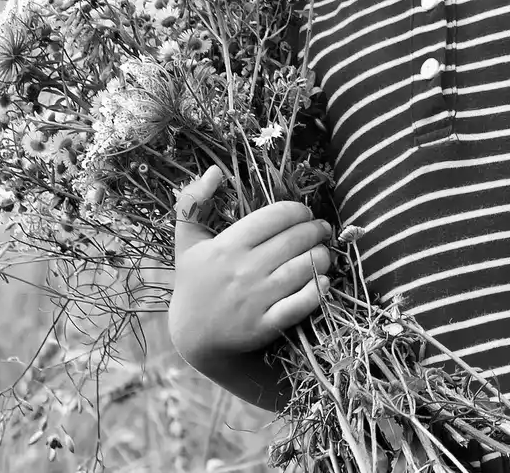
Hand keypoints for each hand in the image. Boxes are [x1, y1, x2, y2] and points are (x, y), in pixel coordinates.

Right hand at [168, 166, 333, 367]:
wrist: (194, 338)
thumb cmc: (195, 284)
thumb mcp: (187, 243)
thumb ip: (191, 204)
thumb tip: (213, 171)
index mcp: (227, 246)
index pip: (277, 215)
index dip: (298, 211)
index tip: (303, 214)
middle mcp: (243, 270)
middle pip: (296, 239)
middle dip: (316, 230)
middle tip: (320, 230)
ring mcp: (256, 299)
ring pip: (306, 266)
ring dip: (323, 256)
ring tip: (322, 253)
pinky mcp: (267, 324)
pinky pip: (303, 302)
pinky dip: (319, 289)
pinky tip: (322, 281)